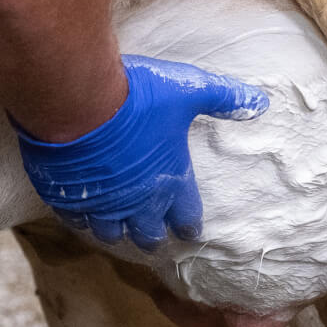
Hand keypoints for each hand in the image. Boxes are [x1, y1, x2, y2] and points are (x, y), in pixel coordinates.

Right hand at [13, 55, 268, 249]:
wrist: (78, 101)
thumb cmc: (137, 97)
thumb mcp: (188, 91)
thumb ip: (223, 99)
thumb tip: (261, 102)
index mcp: (170, 182)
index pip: (186, 218)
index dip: (188, 225)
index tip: (190, 231)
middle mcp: (136, 202)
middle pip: (147, 235)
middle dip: (151, 234)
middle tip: (152, 233)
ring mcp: (100, 204)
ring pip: (108, 232)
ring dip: (114, 228)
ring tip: (115, 223)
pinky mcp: (65, 197)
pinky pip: (74, 218)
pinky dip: (79, 215)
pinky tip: (80, 207)